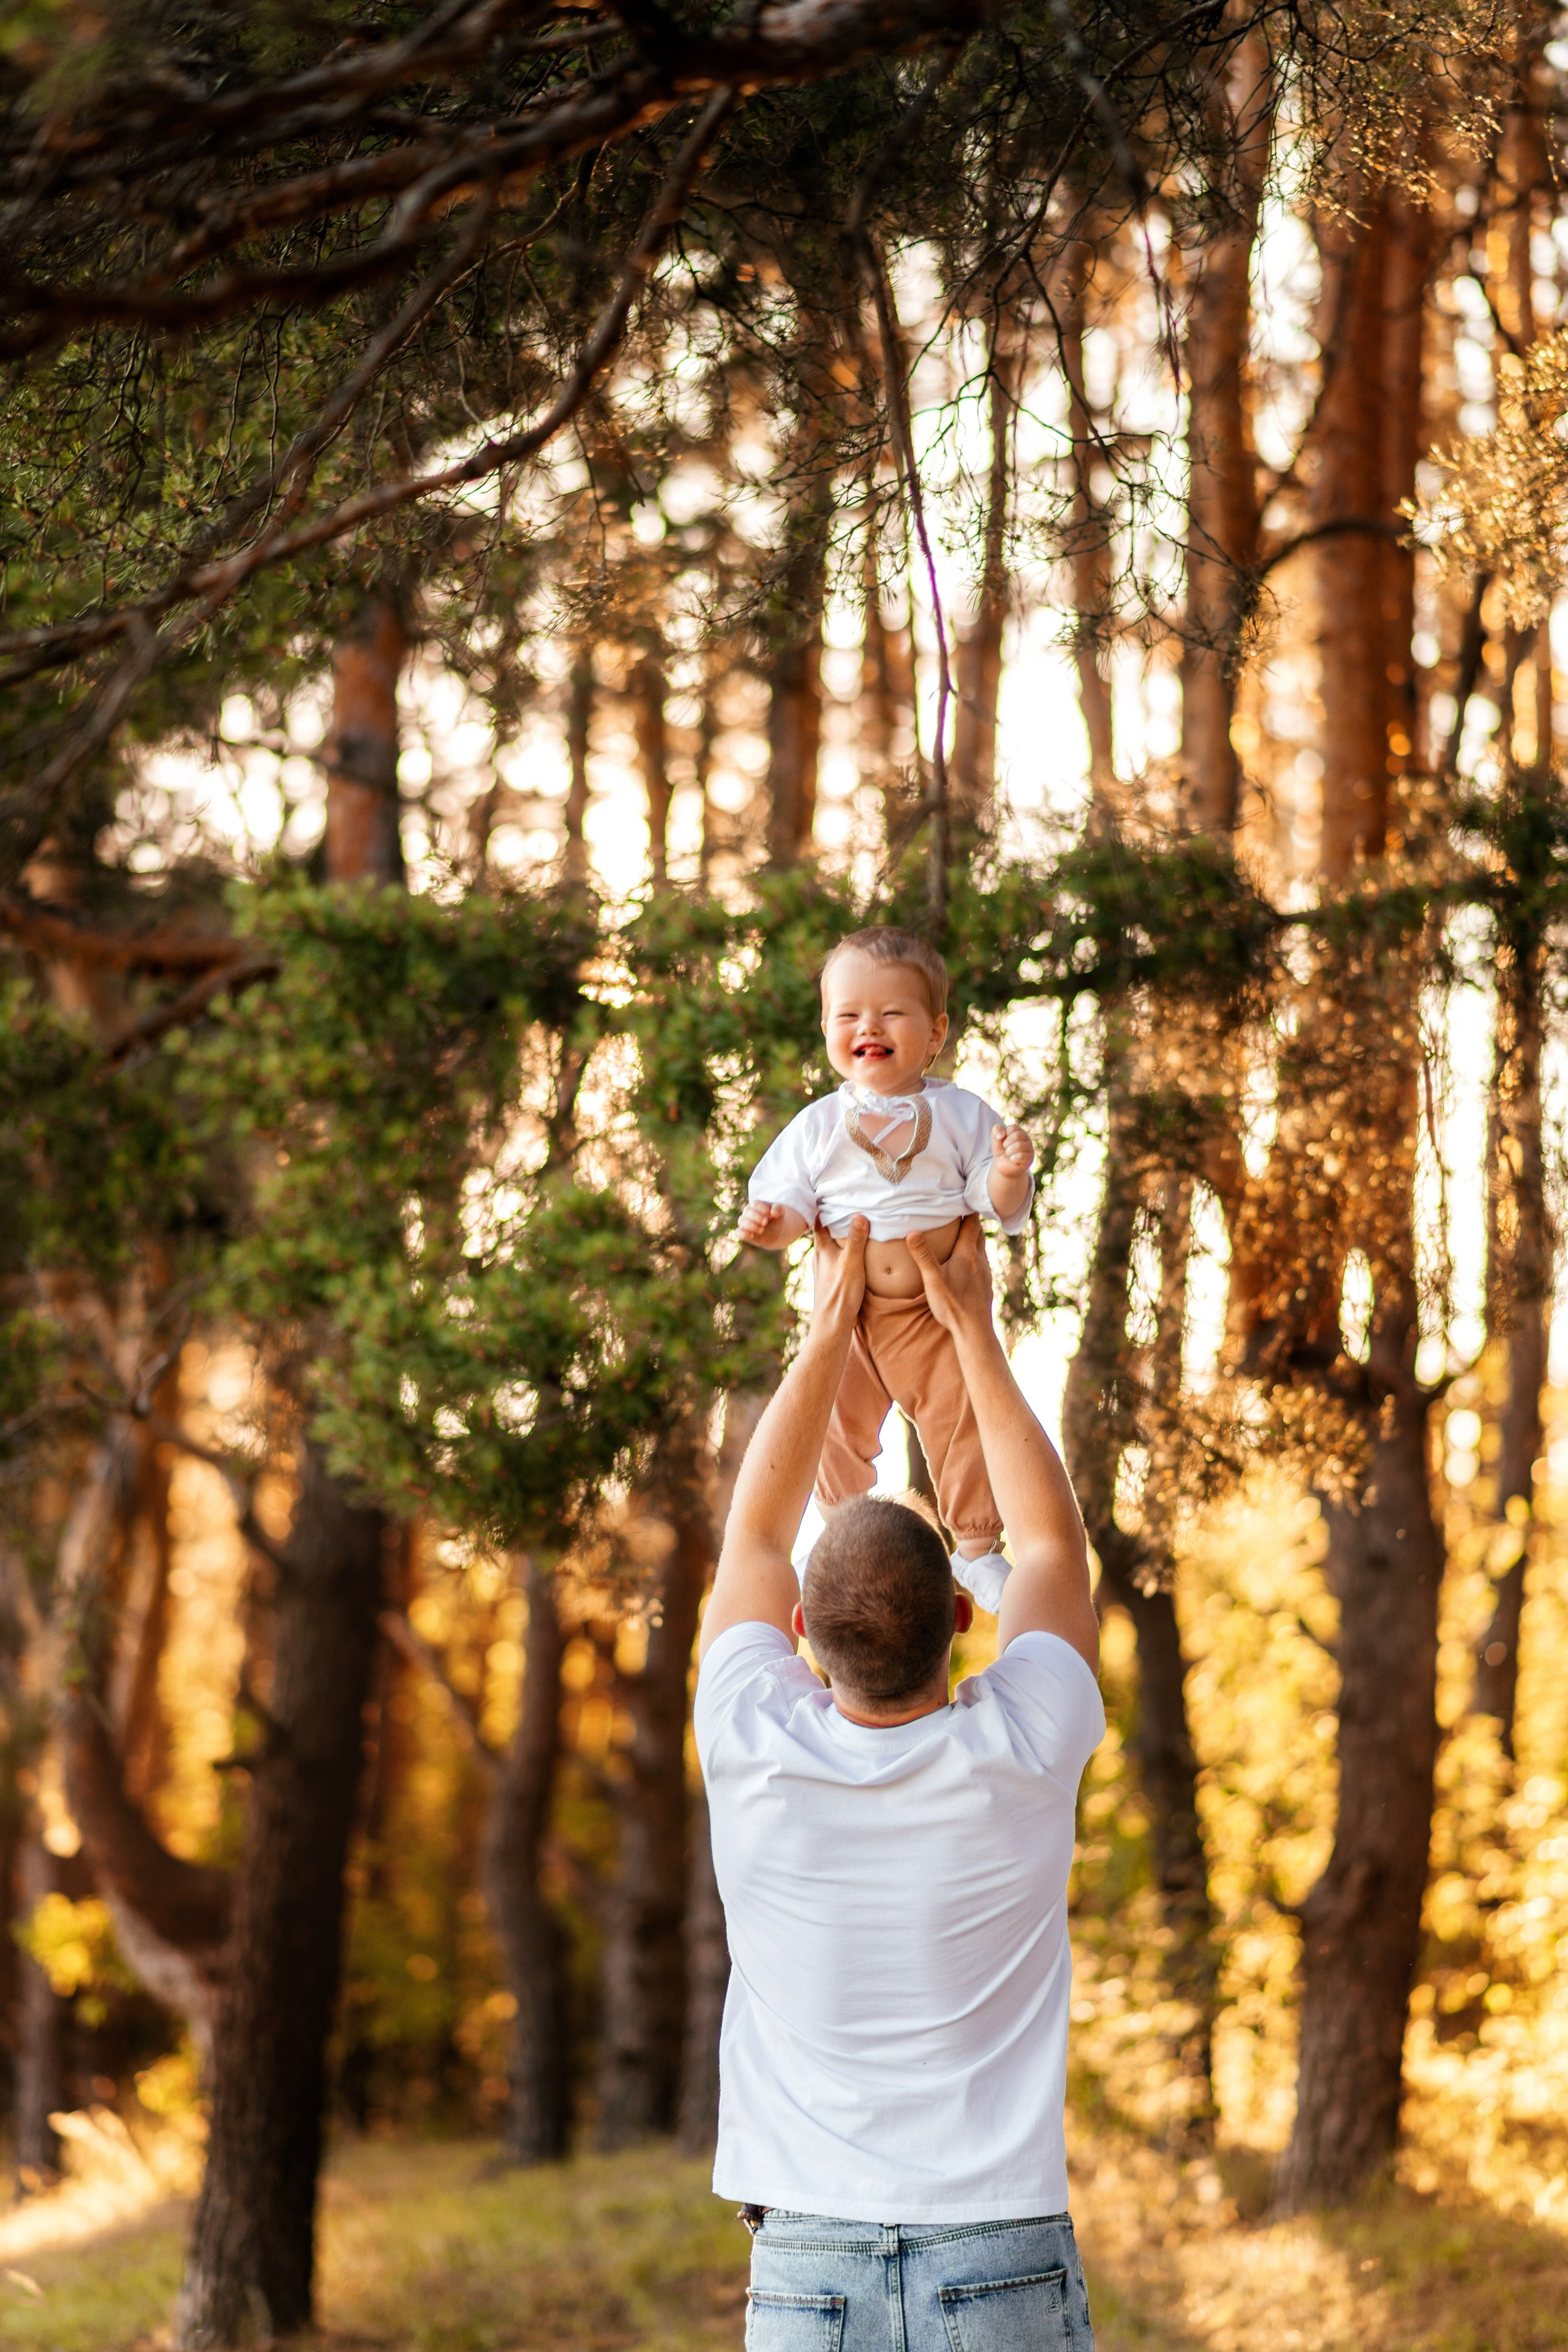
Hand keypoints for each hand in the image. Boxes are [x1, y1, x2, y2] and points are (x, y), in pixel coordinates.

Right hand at [738, 1199, 786, 1246]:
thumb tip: (773, 1212)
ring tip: (762, 1230)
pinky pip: (737, 1232)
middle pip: (747, 1211)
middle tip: (766, 1222)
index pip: (755, 1204)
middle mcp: (747, 1213)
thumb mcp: (780, 1213)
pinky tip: (752, 1235)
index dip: (762, 1209)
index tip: (770, 1215)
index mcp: (756, 1205)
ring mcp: (744, 1223)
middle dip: (757, 1217)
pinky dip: (743, 1234)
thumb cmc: (775, 1220)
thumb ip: (778, 1209)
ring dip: (752, 1226)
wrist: (775, 1233)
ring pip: (741, 1221)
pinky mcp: (743, 1233)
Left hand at [811, 1216, 867, 1328]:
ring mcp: (824, 1271)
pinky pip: (835, 1261)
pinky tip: (851, 1255)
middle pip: (823, 1234)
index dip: (822, 1209)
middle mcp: (820, 1258)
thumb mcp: (852, 1263)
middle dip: (832, 1222)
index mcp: (822, 1250)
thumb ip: (856, 1240)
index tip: (828, 1196)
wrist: (832, 1324)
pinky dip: (842, 1252)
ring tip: (849, 1228)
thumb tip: (859, 1215)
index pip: (818, 1223)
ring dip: (837, 1238)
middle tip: (843, 1207)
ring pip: (829, 1248)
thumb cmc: (840, 1293)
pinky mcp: (830, 1282)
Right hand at [907, 1215, 995, 1341]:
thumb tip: (911, 1232)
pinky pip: (981, 1263)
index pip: (972, 1223)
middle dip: (970, 1222)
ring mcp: (985, 1273)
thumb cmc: (953, 1304)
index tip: (961, 1196)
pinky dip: (974, 1256)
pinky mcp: (985, 1285)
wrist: (974, 1331)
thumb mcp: (933, 1279)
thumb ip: (922, 1255)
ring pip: (981, 1249)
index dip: (968, 1208)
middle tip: (958, 1211)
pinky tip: (965, 1264)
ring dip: (972, 1239)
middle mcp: (980, 1260)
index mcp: (968, 1253)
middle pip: (978, 1233)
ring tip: (960, 1234)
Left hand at [992, 1124, 1033, 1178]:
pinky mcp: (1029, 1159)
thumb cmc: (1001, 1151)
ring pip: (1019, 1145)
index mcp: (1019, 1132)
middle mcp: (1026, 1139)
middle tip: (1005, 1148)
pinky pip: (1021, 1156)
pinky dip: (1013, 1158)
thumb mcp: (995, 1139)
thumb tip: (1001, 1135)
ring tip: (1008, 1154)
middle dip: (1006, 1143)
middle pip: (1017, 1135)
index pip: (1012, 1128)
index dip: (1004, 1134)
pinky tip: (1012, 1159)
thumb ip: (996, 1130)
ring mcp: (1029, 1149)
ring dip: (1009, 1151)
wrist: (1003, 1167)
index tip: (1002, 1140)